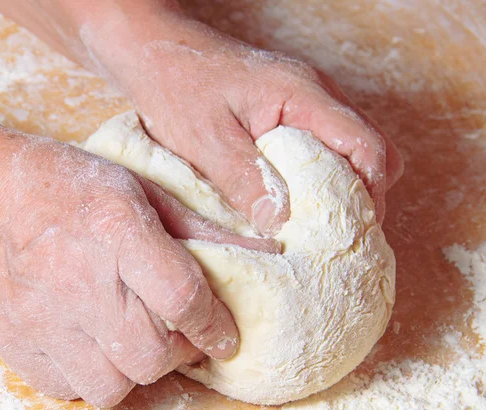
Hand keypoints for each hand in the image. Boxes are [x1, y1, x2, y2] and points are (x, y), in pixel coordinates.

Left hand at [0, 1, 403, 226]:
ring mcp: (306, 103)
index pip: (369, 148)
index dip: (369, 195)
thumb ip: (245, 180)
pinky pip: (322, 150)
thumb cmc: (177, 87)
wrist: (158, 53)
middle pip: (370, 154)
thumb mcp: (205, 140)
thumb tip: (283, 224)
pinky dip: (316, 180)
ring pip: (349, 154)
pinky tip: (290, 202)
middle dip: (359, 199)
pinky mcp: (291, 113)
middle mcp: (316, 96)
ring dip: (337, 191)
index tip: (345, 232)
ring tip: (309, 227)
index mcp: (302, 97)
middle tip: (327, 237)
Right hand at [0, 135, 276, 406]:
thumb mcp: (138, 186)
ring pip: (114, 386)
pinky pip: (73, 389)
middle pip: (152, 355)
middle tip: (182, 334)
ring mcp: (43, 321)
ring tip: (137, 340)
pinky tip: (98, 344)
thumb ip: (198, 225)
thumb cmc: (66, 187)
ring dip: (138, 370)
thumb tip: (261, 252)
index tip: (226, 335)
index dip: (216, 325)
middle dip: (182, 353)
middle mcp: (80, 282)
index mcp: (116, 231)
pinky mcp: (18, 346)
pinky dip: (96, 375)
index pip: (183, 298)